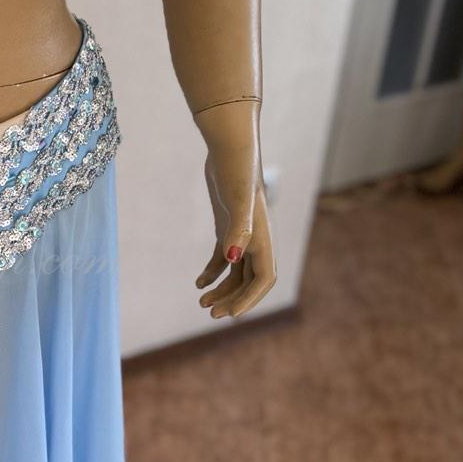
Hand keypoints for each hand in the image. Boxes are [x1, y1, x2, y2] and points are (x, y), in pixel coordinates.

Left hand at [193, 100, 276, 319]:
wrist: (228, 147)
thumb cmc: (235, 170)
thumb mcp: (236, 199)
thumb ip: (237, 228)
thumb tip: (232, 259)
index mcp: (263, 237)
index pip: (264, 279)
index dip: (249, 299)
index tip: (229, 313)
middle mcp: (256, 238)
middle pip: (249, 280)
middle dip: (232, 298)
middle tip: (209, 313)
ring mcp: (241, 232)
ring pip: (236, 272)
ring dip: (222, 289)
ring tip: (201, 302)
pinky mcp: (227, 225)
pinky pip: (223, 257)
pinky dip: (213, 272)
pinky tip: (198, 283)